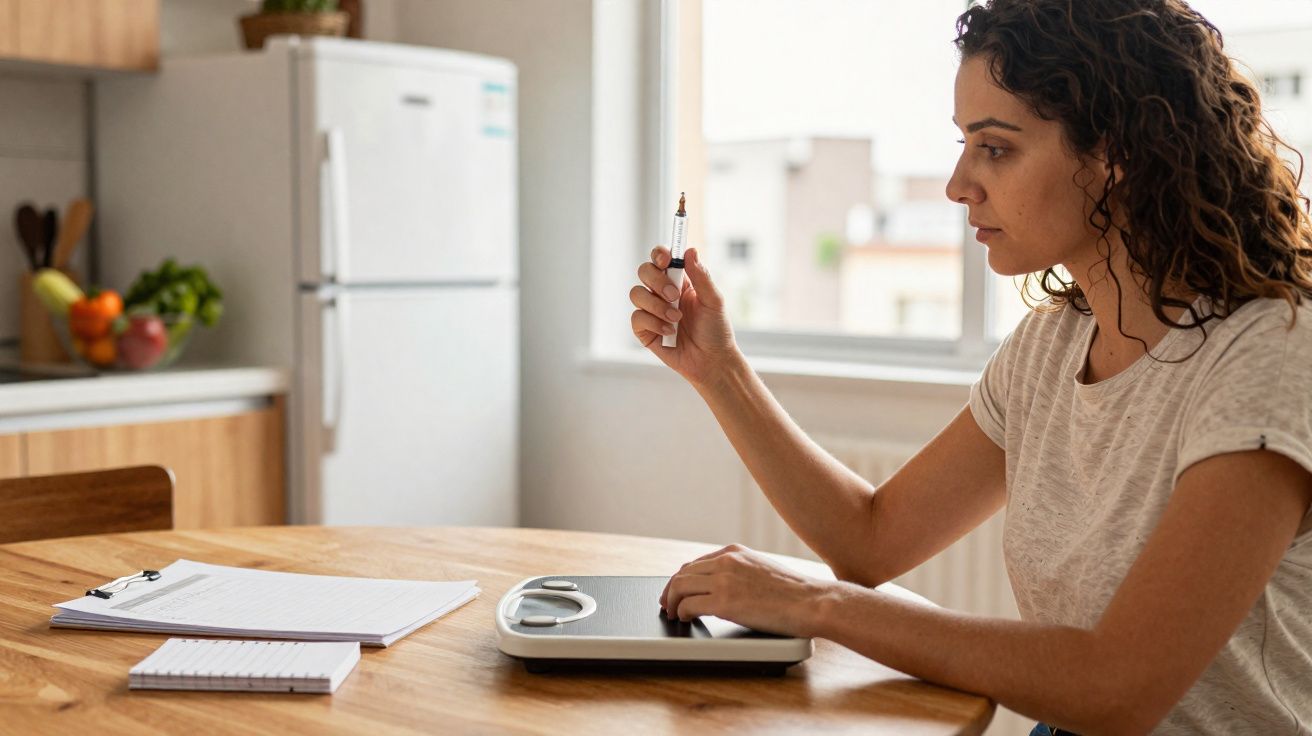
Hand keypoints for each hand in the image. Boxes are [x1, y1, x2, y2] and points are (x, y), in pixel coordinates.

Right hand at [630, 246, 740, 388]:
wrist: (711, 361)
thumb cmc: (715, 331)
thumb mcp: (714, 301)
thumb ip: (701, 276)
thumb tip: (691, 250)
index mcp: (679, 281)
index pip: (661, 259)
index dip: (659, 254)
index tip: (665, 258)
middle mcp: (662, 293)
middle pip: (644, 271)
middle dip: (657, 281)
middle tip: (674, 296)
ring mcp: (651, 311)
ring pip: (636, 293)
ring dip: (657, 305)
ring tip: (676, 319)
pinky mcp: (644, 330)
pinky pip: (637, 318)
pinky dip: (653, 323)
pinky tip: (669, 333)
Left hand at [659, 543, 833, 637]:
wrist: (812, 602)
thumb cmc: (795, 593)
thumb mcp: (762, 569)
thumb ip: (741, 572)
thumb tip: (723, 585)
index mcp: (735, 552)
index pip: (696, 563)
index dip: (682, 579)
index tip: (676, 591)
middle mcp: (726, 561)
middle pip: (683, 573)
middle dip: (671, 590)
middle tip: (667, 604)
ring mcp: (724, 580)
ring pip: (680, 587)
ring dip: (672, 602)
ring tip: (672, 614)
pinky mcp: (724, 602)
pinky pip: (689, 606)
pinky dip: (682, 614)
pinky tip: (684, 620)